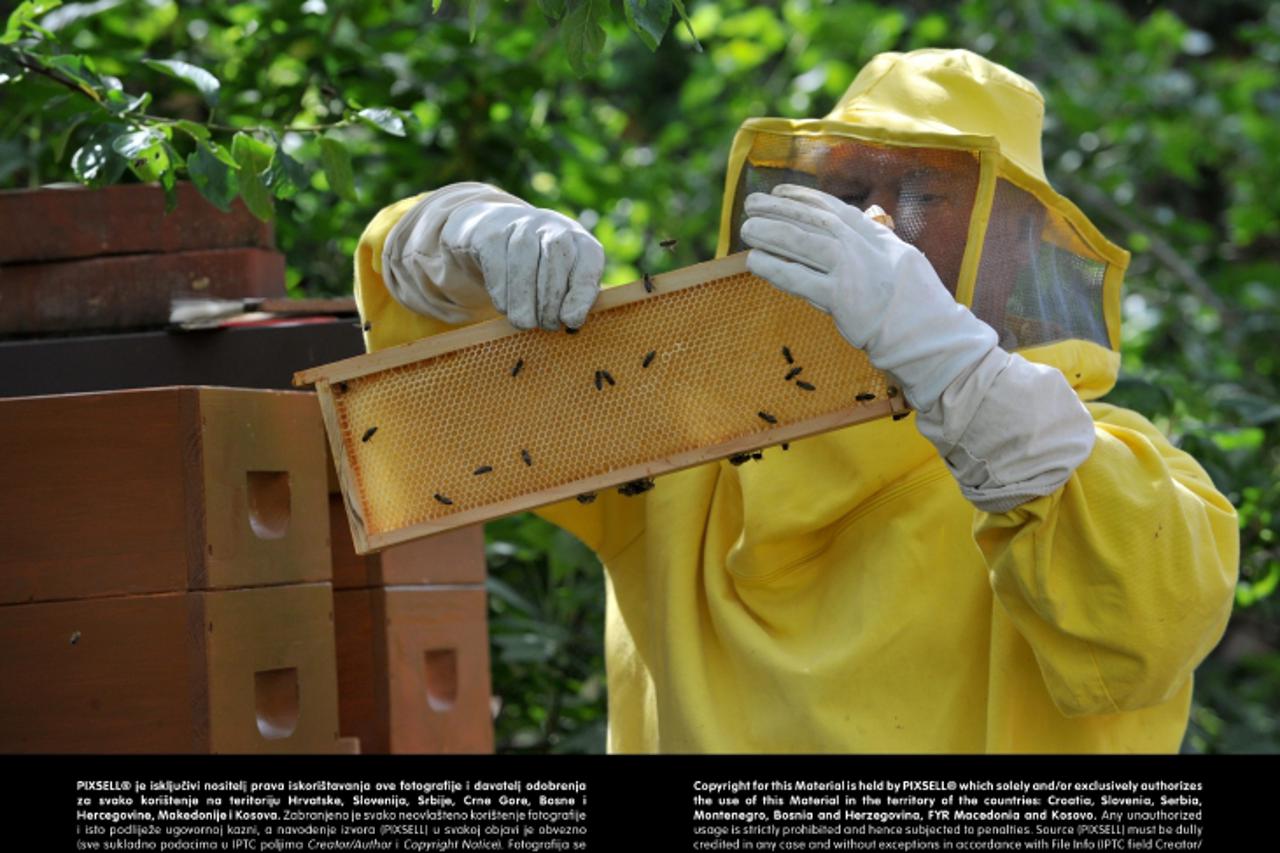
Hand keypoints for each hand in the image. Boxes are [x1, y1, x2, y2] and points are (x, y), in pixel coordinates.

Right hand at [442, 200, 603, 330]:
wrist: (498, 229)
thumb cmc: (541, 269)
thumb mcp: (565, 280)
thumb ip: (574, 298)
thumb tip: (572, 322)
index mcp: (580, 240)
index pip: (588, 262)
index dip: (581, 295)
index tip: (571, 321)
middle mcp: (553, 226)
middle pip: (555, 262)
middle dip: (550, 303)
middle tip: (546, 325)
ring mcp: (520, 225)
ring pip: (523, 266)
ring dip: (524, 303)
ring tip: (525, 323)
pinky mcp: (490, 233)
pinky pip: (497, 268)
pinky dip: (501, 295)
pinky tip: (505, 307)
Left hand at [742, 184, 1095, 511]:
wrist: (932, 341)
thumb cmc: (917, 307)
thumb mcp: (903, 263)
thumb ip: (880, 241)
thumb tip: (869, 217)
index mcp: (881, 238)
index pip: (836, 209)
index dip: (805, 198)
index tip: (780, 192)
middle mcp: (868, 248)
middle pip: (815, 221)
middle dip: (780, 210)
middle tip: (751, 203)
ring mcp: (855, 272)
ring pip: (804, 244)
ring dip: (772, 234)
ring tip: (747, 229)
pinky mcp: (843, 299)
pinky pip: (799, 279)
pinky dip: (775, 268)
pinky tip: (756, 262)